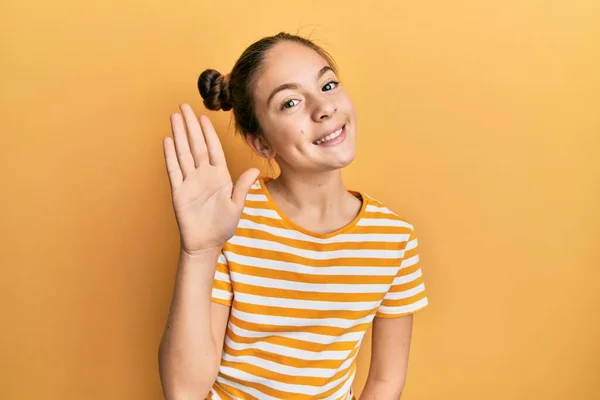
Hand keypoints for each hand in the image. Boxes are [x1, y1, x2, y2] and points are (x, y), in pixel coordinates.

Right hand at [163, 104, 258, 254]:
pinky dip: (170, 155)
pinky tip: (168, 140)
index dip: (208, 132)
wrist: (206, 244)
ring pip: (183, 152)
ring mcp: (190, 182)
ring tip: (174, 116)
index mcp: (219, 176)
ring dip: (179, 134)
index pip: (213, 149)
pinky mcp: (178, 191)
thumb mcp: (237, 206)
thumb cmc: (222, 226)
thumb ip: (243, 187)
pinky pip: (174, 169)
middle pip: (196, 145)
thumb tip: (255, 170)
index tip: (203, 116)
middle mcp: (203, 175)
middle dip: (190, 126)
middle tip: (184, 106)